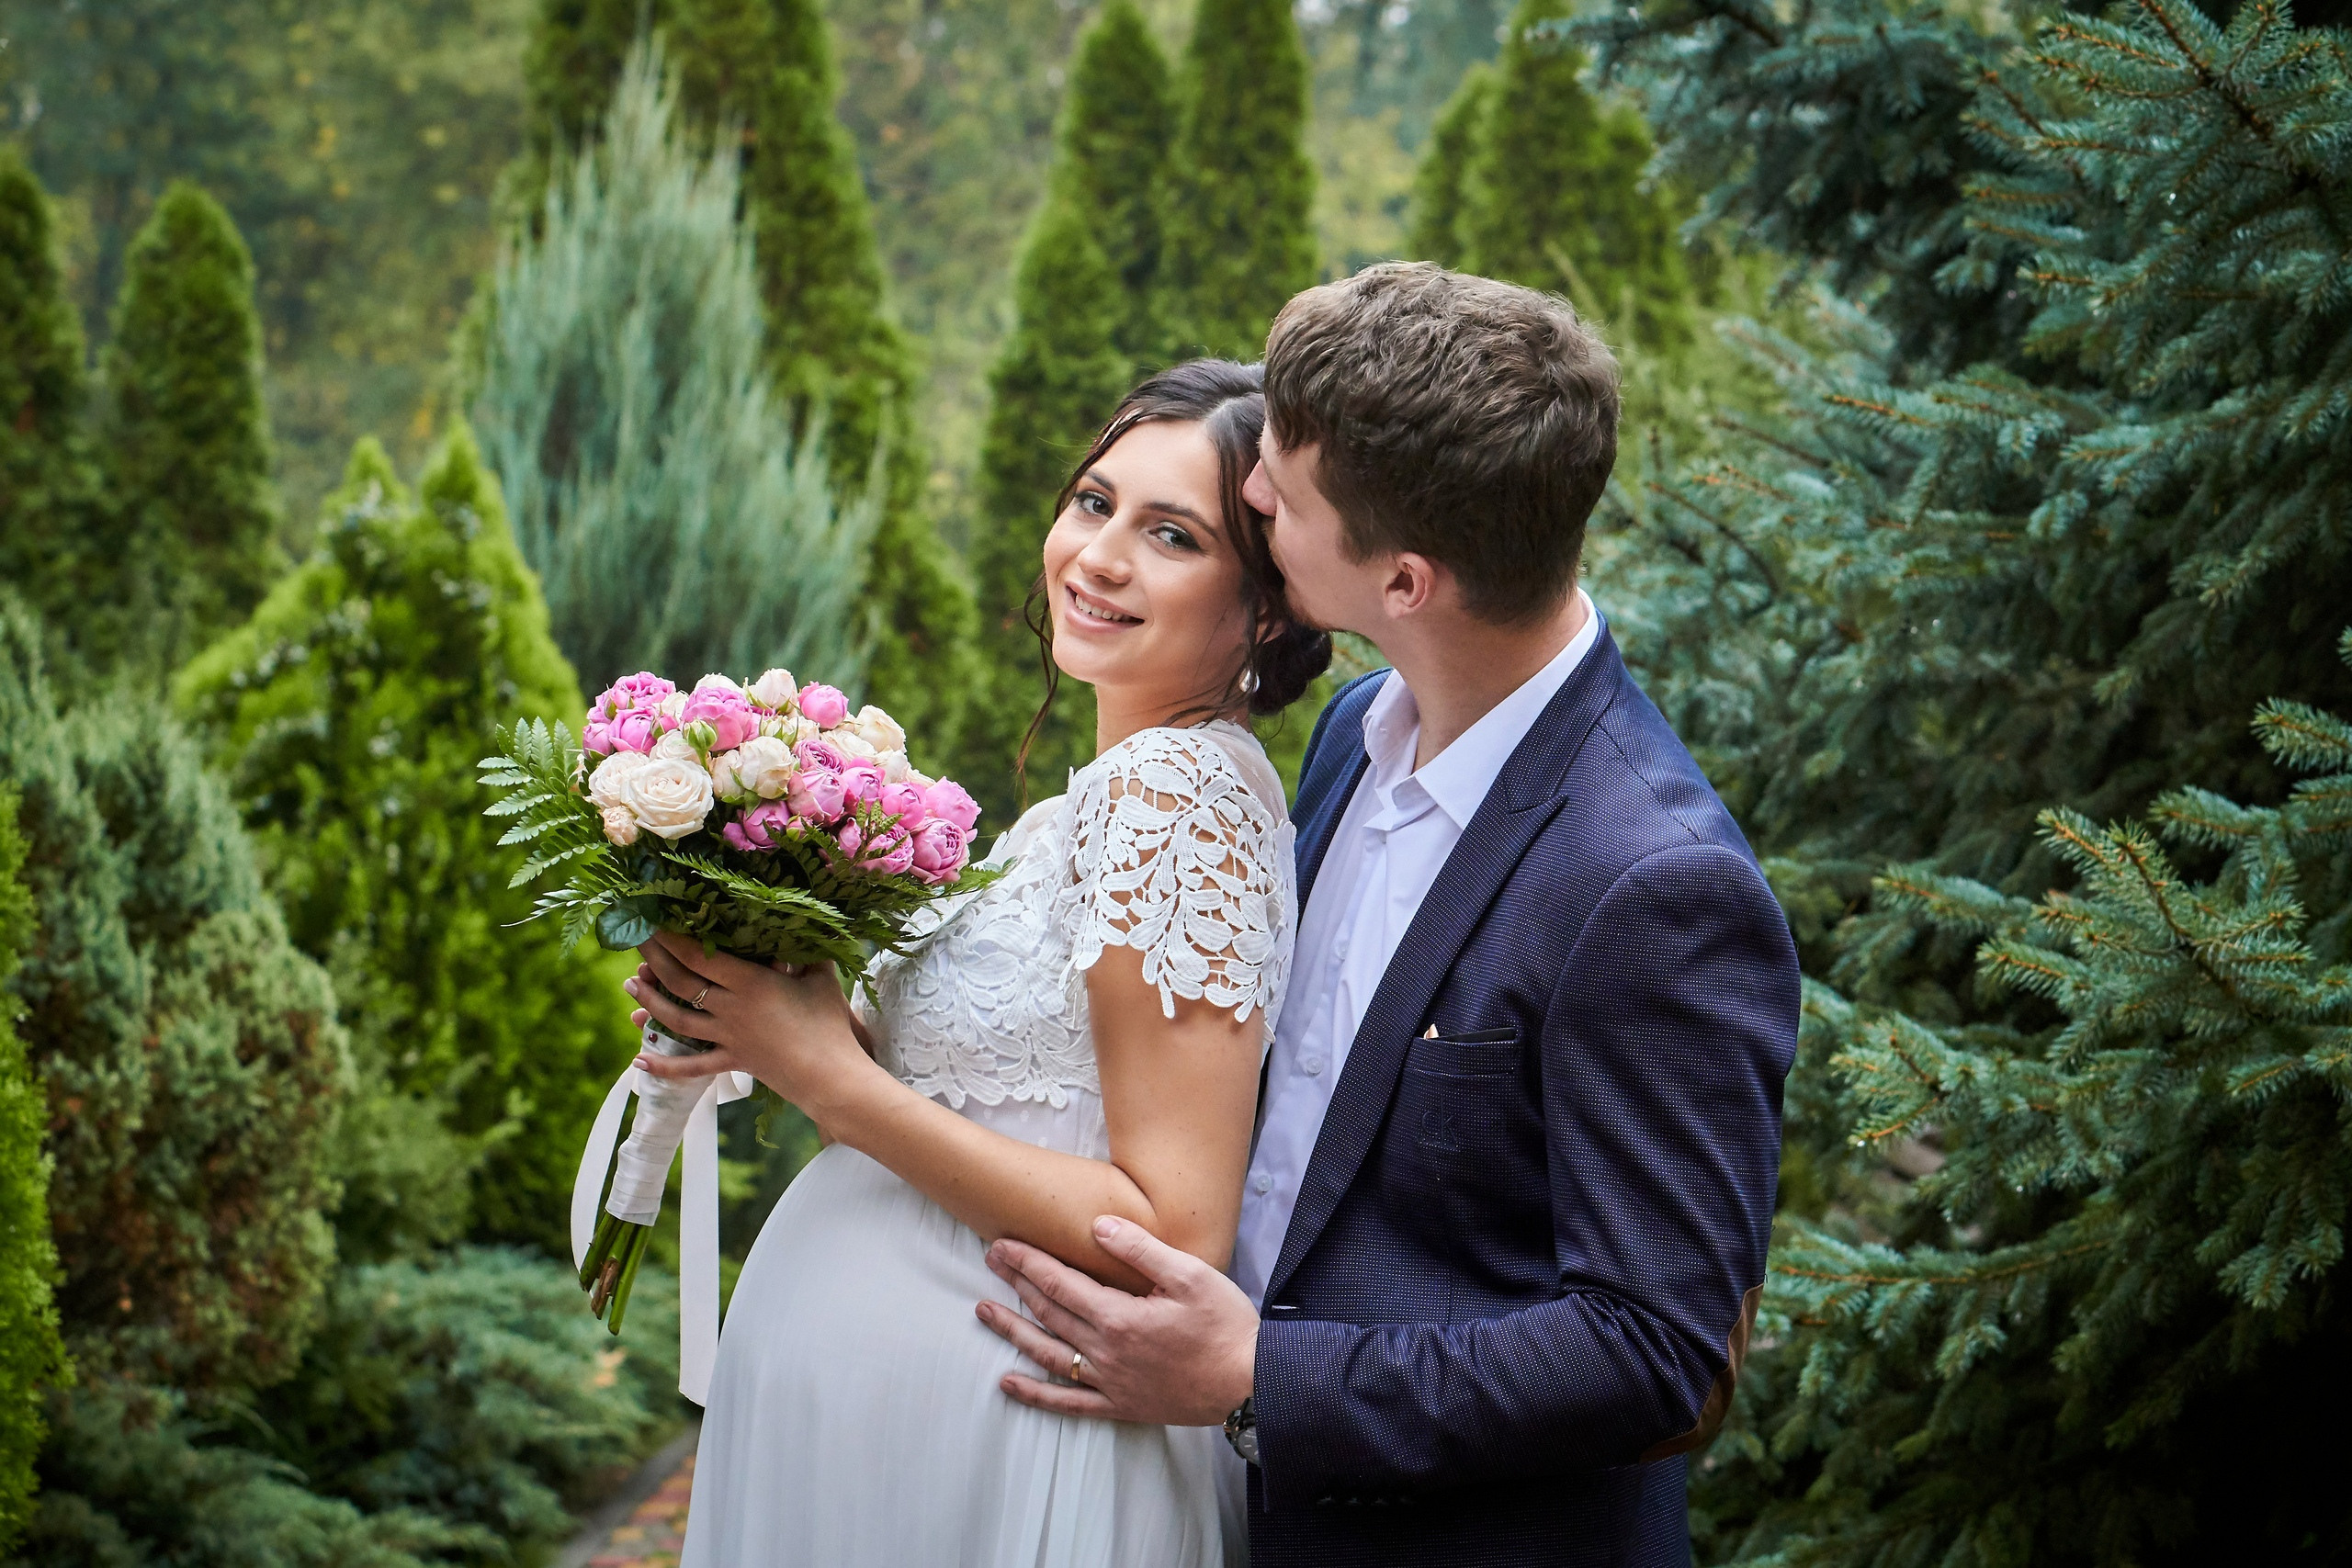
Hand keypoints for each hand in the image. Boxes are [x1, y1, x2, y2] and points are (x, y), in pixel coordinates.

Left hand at [625, 931, 872, 1113]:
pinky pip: (692, 1066)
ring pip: (677, 1019)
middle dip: (655, 958)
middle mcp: (730, 1008)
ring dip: (650, 1001)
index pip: (699, 956)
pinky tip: (638, 1061)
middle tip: (636, 939)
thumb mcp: (822, 978)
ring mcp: (727, 1037)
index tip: (655, 920)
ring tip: (631, 984)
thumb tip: (812, 923)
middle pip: (681, 981)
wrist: (831, 1075)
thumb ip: (810, 951)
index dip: (673, 938)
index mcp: (750, 982)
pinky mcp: (731, 1061)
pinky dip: (663, 1066)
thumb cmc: (829, 1023)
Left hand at [977, 1216, 1256, 1425]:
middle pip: (1048, 1312)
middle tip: (991, 1260)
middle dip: (1015, 1283)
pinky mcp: (1120, 1406)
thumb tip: (1097, 1225)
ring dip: (1013, 1331)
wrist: (1250, 1384)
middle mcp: (1105, 1351)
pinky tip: (1009, 1384)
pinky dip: (1035, 1395)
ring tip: (984, 1312)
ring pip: (1048, 1354)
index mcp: (1118, 1316)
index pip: (1059, 1282)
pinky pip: (1068, 1402)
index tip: (1002, 1245)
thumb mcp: (1189, 1274)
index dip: (1027, 1261)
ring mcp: (1110, 1382)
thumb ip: (1139, 1249)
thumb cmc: (1225, 1326)